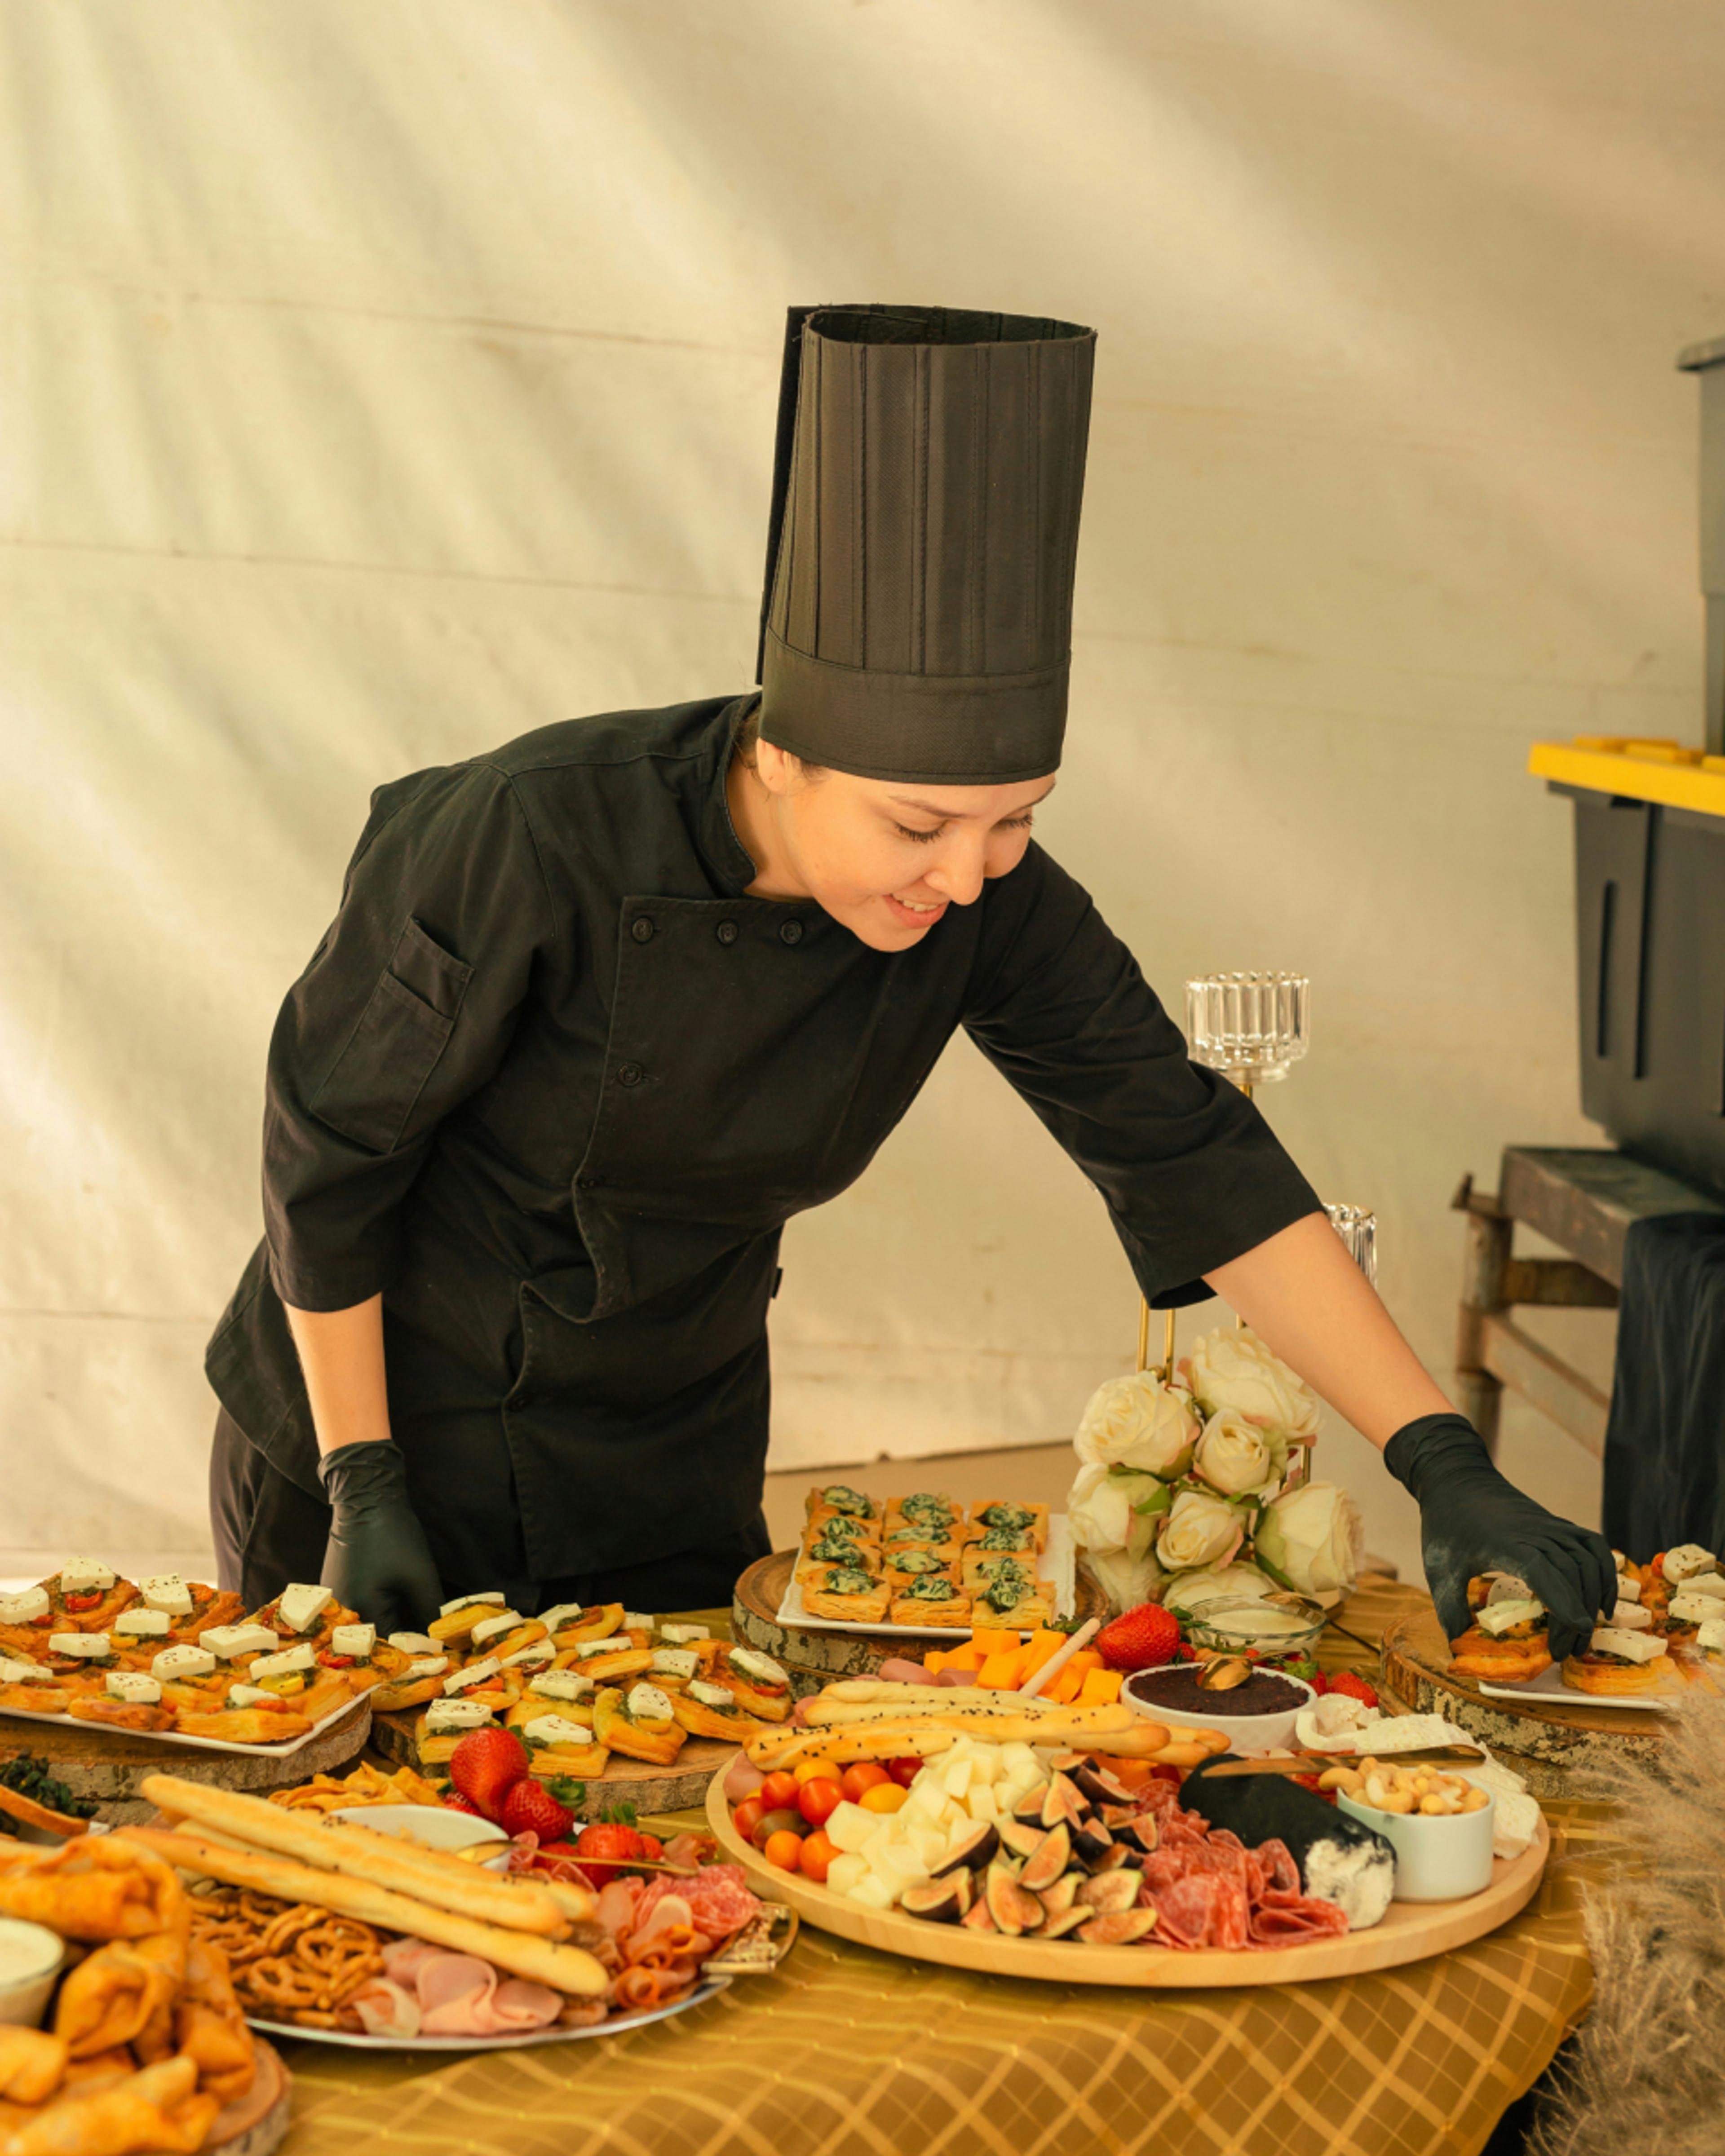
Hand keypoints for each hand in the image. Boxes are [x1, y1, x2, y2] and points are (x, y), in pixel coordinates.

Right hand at [316, 1441, 442, 1634]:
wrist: (364, 1497)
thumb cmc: (392, 1535)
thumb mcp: (419, 1575)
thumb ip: (430, 1610)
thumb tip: (442, 1640)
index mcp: (360, 1613)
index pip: (391, 1646)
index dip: (418, 1650)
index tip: (441, 1653)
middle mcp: (341, 1613)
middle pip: (378, 1638)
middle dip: (406, 1640)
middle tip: (435, 1641)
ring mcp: (336, 1601)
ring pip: (370, 1624)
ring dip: (395, 1625)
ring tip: (423, 1626)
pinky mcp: (338, 1588)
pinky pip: (362, 1610)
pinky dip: (383, 1611)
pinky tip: (403, 1608)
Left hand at [1384, 1413, 1615, 1659]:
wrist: (1455, 1480)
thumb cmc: (1446, 1526)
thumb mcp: (1439, 1569)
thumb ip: (1450, 1610)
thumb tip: (1459, 1651)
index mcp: (1506, 1544)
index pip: (1544, 1571)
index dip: (1563, 1599)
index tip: (1578, 1627)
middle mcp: (1535, 1533)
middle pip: (1570, 1575)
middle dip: (1574, 1619)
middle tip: (1565, 1654)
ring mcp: (1551, 1526)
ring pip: (1587, 1563)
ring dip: (1592, 1600)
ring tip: (1582, 1635)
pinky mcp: (1558, 1524)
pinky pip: (1594, 1546)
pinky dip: (1605, 1574)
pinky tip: (1602, 1602)